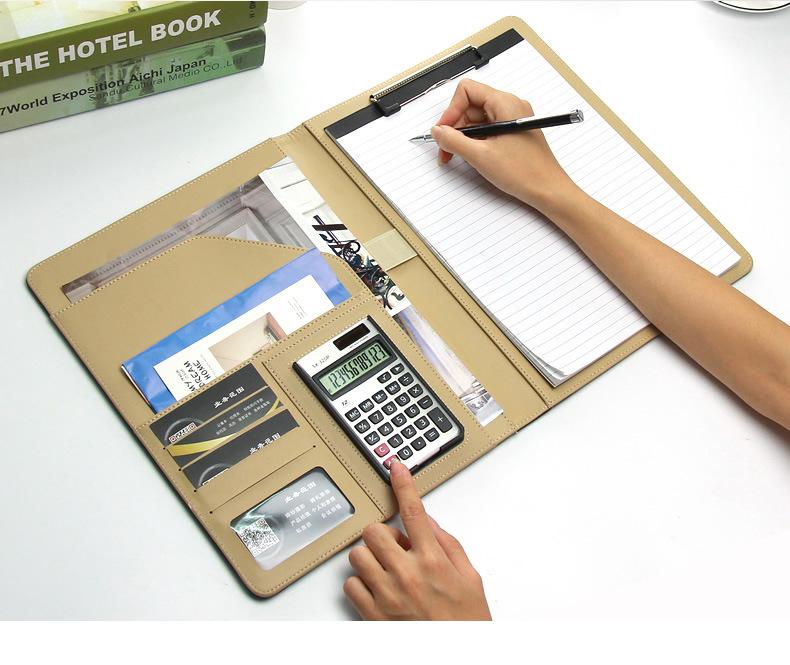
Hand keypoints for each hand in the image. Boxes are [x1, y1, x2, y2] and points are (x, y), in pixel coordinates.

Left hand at [343, 460, 491, 619]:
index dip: (403, 483)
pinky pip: (349, 585)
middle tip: (397, 547)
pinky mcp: (371, 614)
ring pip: (358, 555)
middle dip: (383, 535)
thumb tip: (428, 522)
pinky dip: (360, 584)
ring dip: (370, 558)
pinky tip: (379, 590)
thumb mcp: (469, 578)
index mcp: (433, 560)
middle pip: (374, 530)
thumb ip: (448, 544)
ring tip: (388, 571)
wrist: (458, 659)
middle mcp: (407, 573)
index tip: (395, 467)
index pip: (414, 510)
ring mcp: (386, 594)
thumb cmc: (466, 623)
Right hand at [431, 78, 577, 215]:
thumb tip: (437, 131)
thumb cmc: (525, 172)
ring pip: (477, 120)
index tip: (443, 131)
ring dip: (463, 137)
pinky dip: (475, 142)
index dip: (451, 111)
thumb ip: (454, 141)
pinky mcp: (513, 134)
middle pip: (470, 106)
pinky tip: (471, 157)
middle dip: (454, 128)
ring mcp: (512, 120)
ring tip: (456, 157)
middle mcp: (510, 107)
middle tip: (445, 150)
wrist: (548, 190)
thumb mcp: (480, 156)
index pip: (467, 91)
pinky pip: (488, 131)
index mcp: (505, 103)